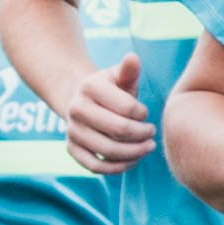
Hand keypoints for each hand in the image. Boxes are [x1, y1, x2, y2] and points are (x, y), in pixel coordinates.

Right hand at [61, 57, 157, 175]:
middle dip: (143, 135)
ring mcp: (72, 131)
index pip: (127, 108)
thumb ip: (129, 69)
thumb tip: (132, 57)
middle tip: (152, 133)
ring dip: (134, 153)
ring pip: (109, 151)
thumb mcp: (119, 76)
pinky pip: (96, 167)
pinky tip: (132, 161)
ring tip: (147, 147)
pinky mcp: (71, 149)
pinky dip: (117, 168)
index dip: (143, 115)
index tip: (145, 114)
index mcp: (90, 87)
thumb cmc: (109, 89)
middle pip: (119, 131)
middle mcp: (76, 109)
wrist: (81, 101)